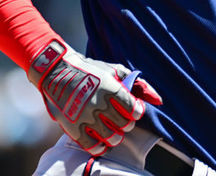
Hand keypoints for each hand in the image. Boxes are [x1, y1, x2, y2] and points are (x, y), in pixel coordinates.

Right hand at [27, 40, 161, 155]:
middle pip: (124, 124)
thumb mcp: (115, 70)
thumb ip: (138, 84)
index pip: (133, 109)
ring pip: (111, 137)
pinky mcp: (73, 127)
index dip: (137, 112)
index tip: (134, 110)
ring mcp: (85, 116)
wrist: (56, 71)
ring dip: (116, 135)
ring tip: (113, 130)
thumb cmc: (90, 69)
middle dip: (127, 123)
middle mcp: (99, 103)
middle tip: (122, 119)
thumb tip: (159, 99)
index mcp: (111, 88)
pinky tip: (102, 141)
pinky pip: (92, 145)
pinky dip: (100, 146)